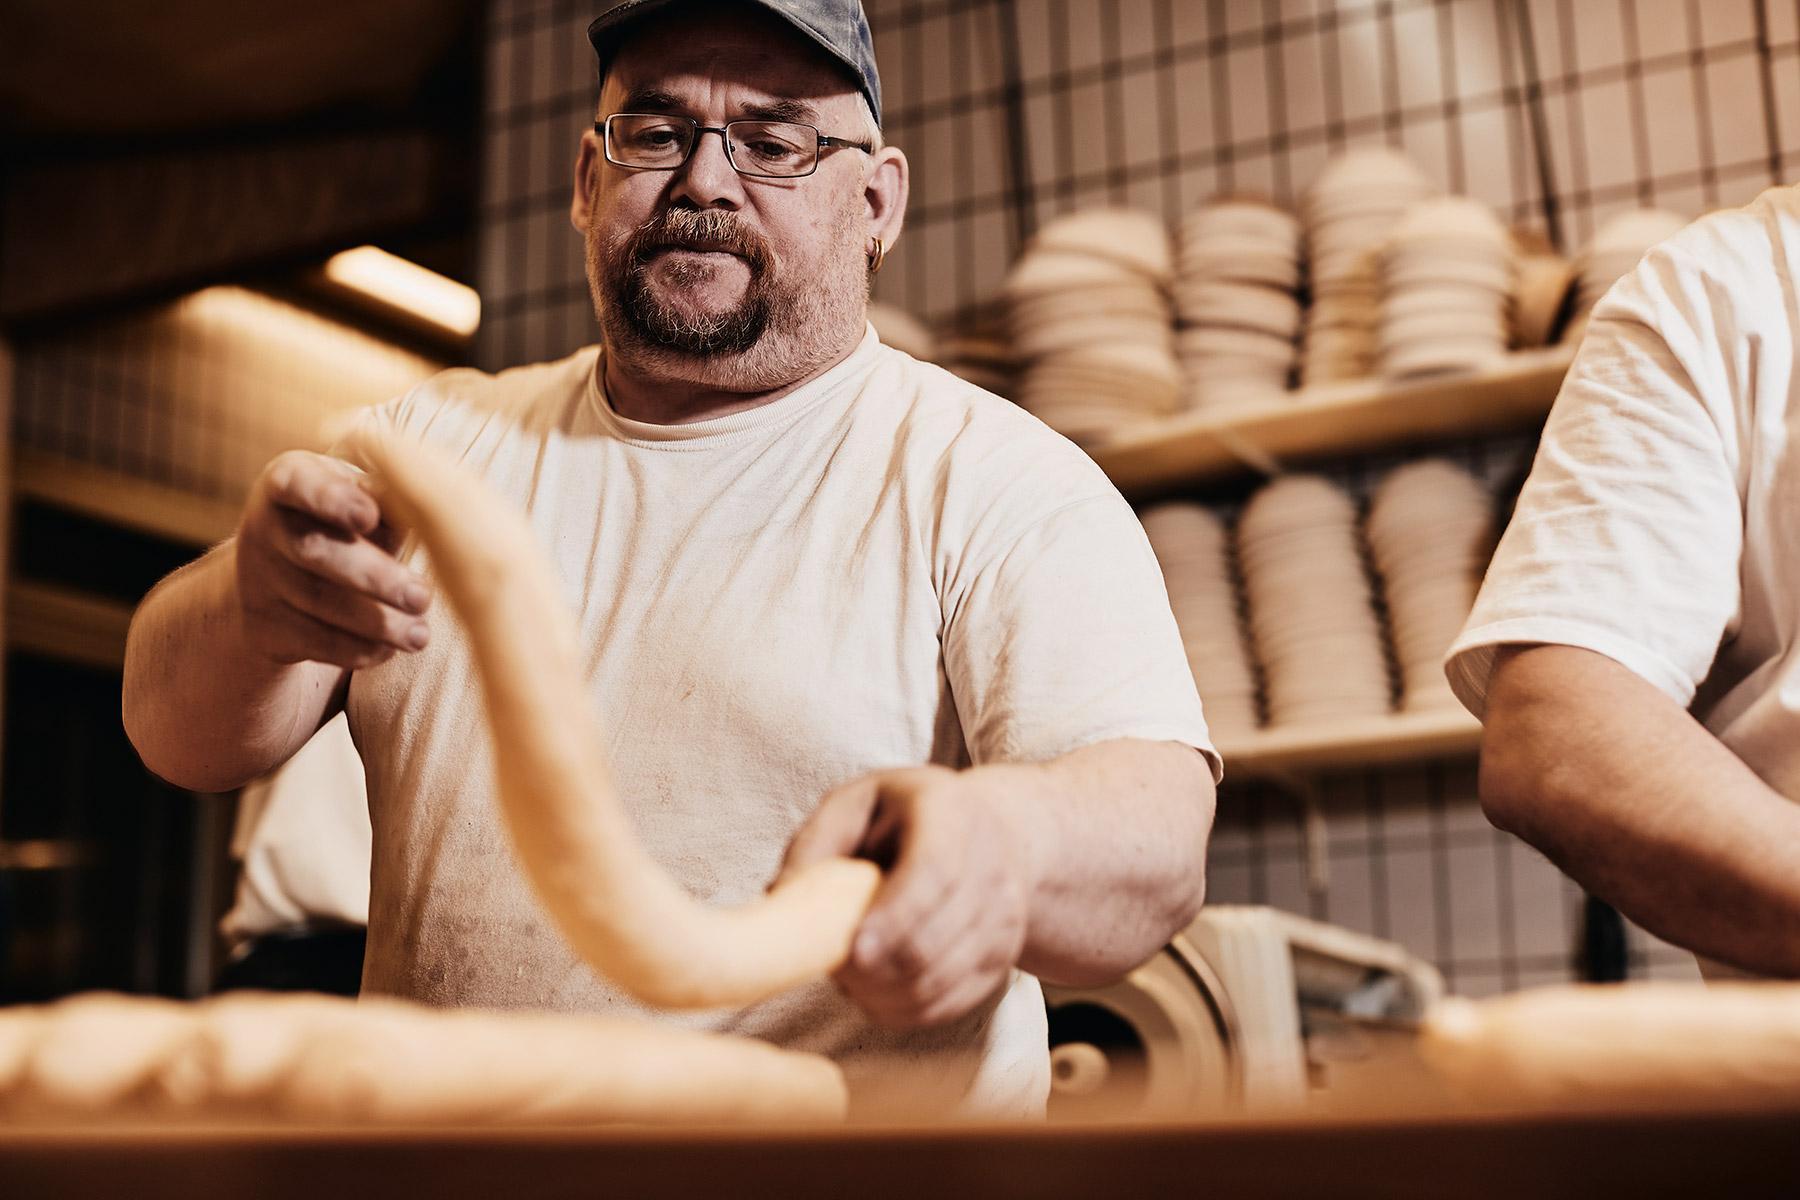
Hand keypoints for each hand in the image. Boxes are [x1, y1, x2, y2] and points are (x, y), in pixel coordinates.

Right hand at [234, 449, 432, 668]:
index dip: (332, 499)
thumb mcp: (362, 498)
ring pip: (317, 602)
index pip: (299, 484)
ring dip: (375, 623)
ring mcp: (258, 578)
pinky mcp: (264, 626)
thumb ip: (389, 499)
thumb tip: (430, 512)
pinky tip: (391, 649)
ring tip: (419, 635)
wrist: (286, 574)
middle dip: (374, 577)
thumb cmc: (347, 523)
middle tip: (422, 597)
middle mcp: (264, 527)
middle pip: (315, 551)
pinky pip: (311, 640)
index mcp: (289, 481)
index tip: (368, 515)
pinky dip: (356, 648)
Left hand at [778, 765, 1040, 1028]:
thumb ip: (815, 845)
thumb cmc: (901, 819)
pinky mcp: (1002, 961)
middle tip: (833, 968)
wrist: (990, 834)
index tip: (854, 953)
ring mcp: (1005, 918)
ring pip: (940, 980)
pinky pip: (950, 1005)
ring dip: (884, 993)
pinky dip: (905, 1010)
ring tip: (849, 976)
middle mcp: (991, 865)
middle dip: (874, 969)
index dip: (896, 918)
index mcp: (950, 813)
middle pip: (934, 940)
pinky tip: (876, 992)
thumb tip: (780, 896)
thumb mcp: (853, 806)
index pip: (934, 873)